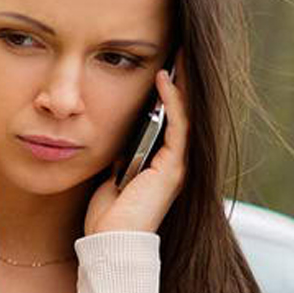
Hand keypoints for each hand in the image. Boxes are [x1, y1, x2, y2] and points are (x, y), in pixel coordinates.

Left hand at [85, 64, 187, 234]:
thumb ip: (121, 159)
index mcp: (160, 165)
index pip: (170, 120)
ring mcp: (176, 165)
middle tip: (179, 49)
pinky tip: (164, 79)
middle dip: (182, 80)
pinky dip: (171, 101)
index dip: (168, 92)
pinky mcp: (172, 168)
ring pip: (185, 114)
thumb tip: (116, 139)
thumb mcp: (112, 179)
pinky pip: (177, 126)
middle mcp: (174, 162)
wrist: (111, 243)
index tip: (162, 64)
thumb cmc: (108, 217)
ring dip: (182, 83)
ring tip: (179, 53)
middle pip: (183, 112)